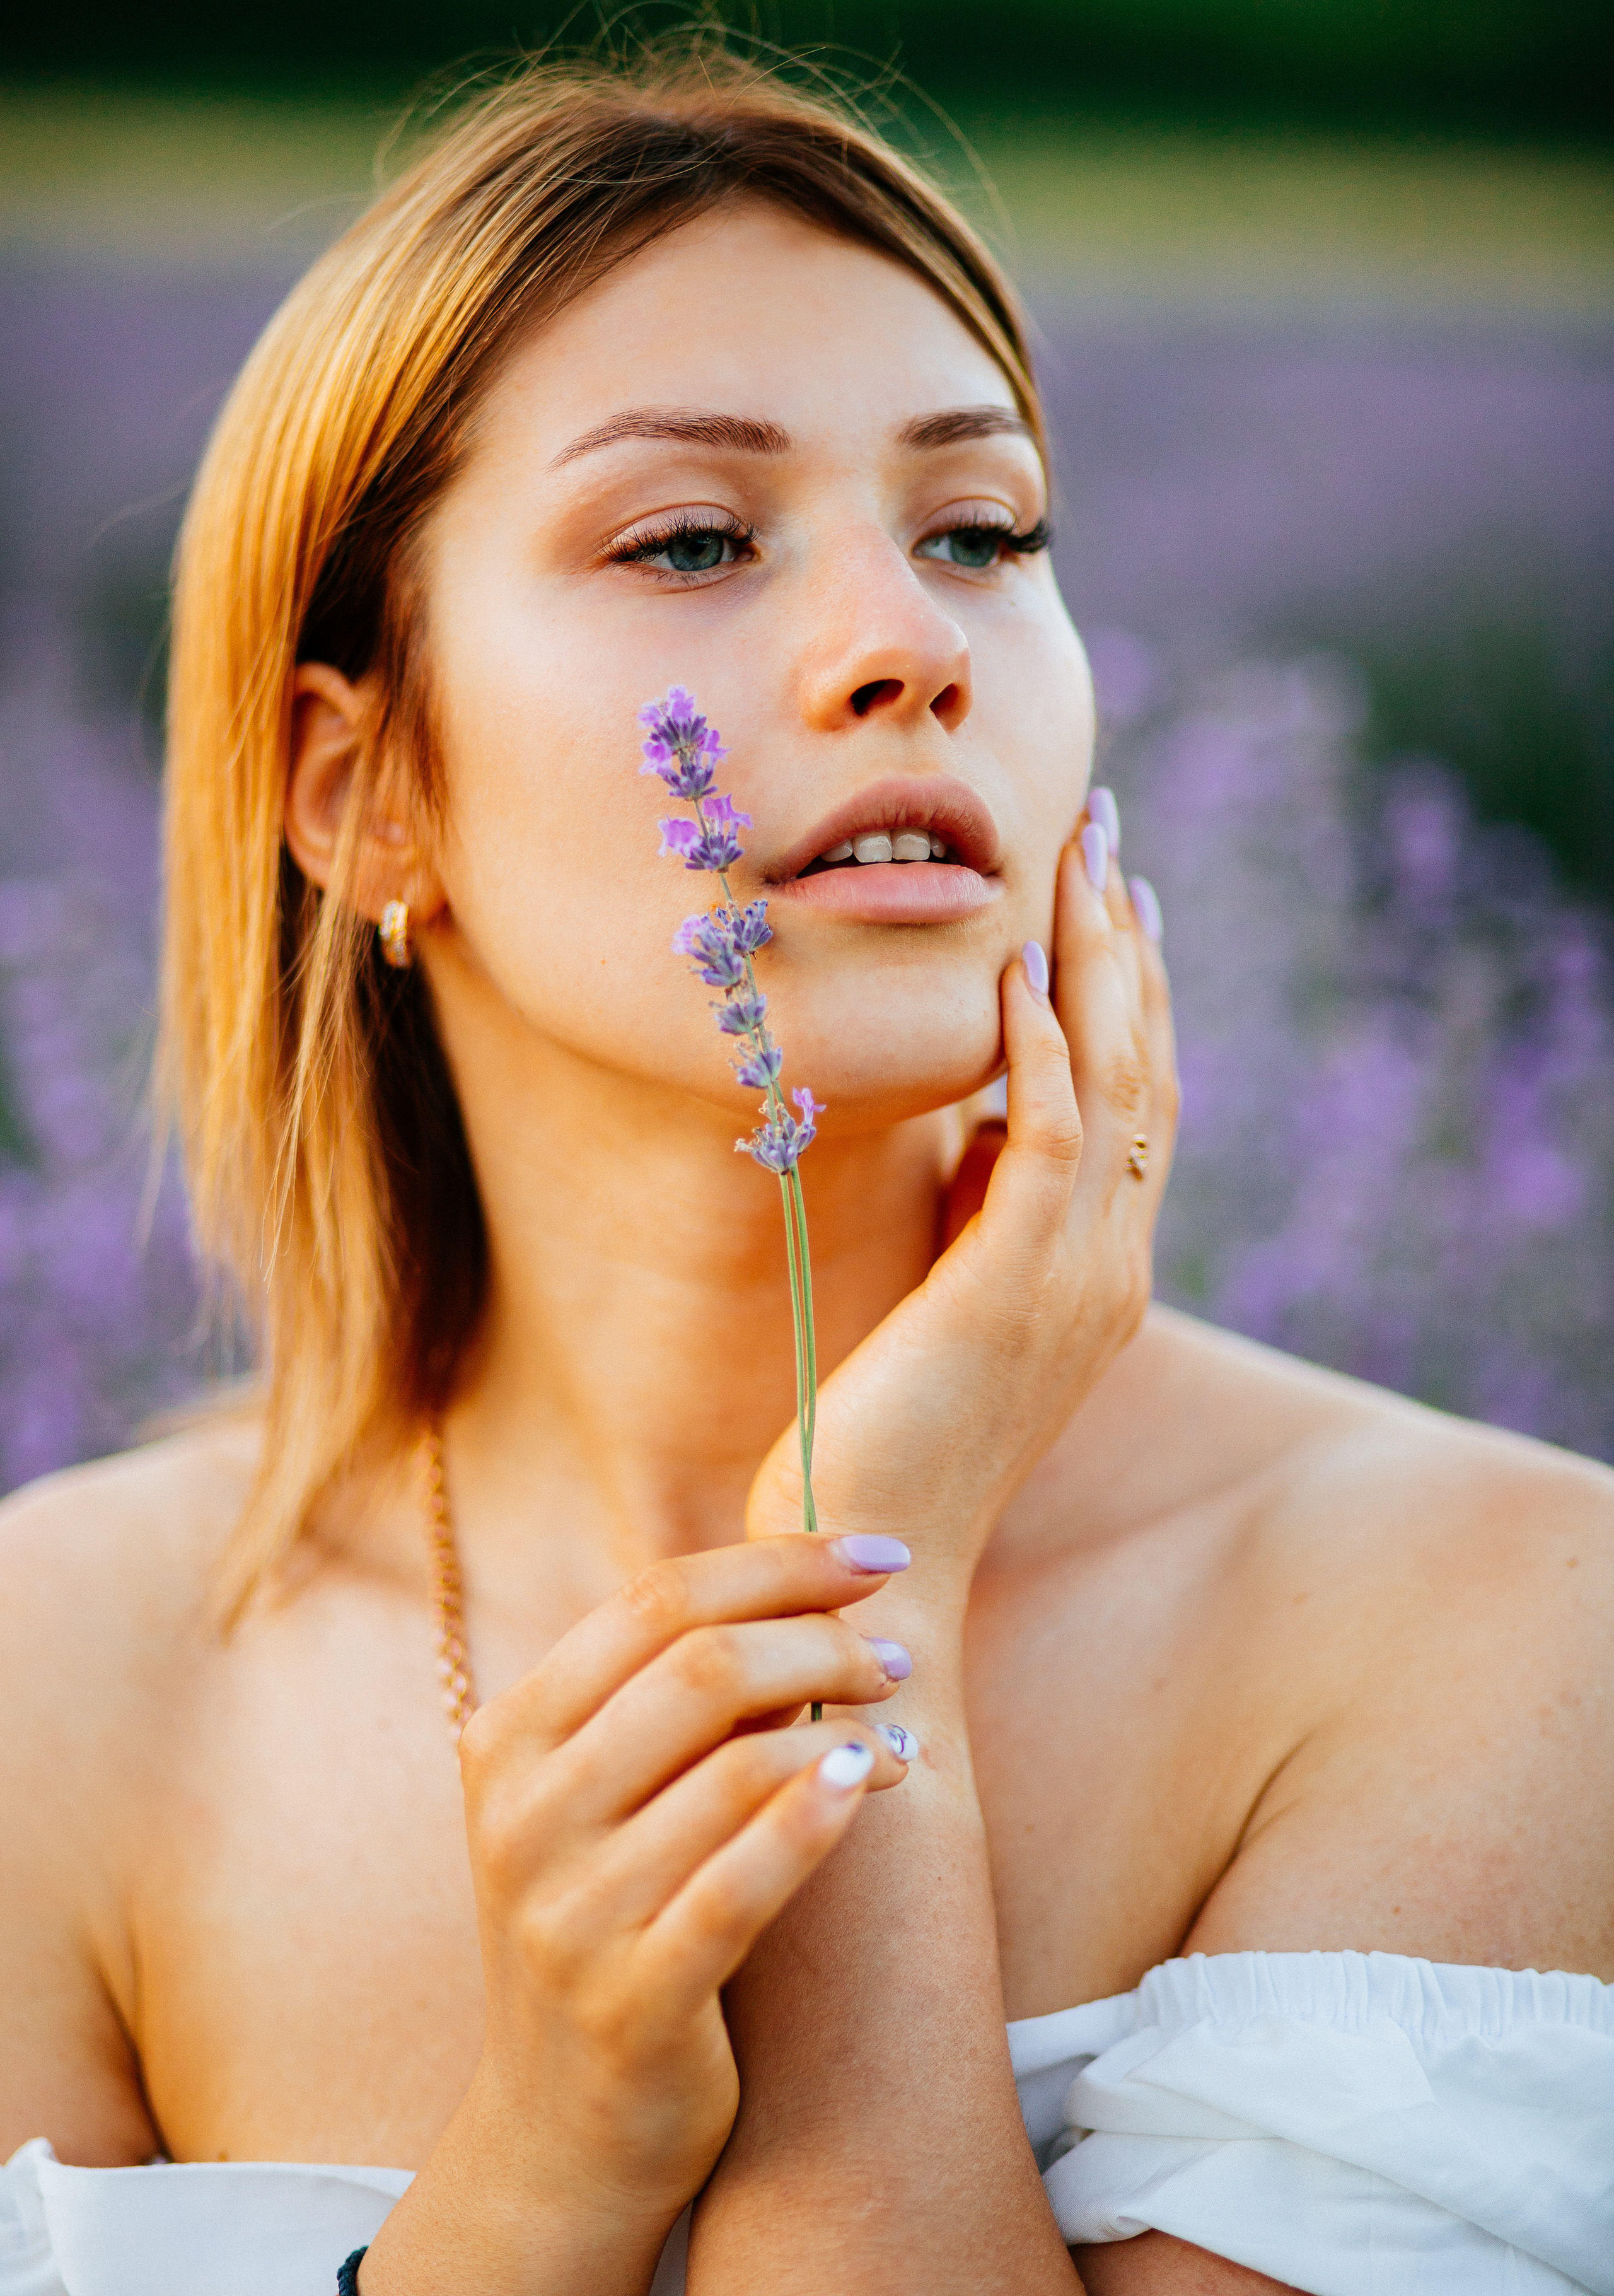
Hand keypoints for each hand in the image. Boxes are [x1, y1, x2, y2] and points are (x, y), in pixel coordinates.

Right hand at [360, 1535, 909, 2295]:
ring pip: (736, 1765)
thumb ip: (663, 1696)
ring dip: (845, 1728)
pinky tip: (877, 1780)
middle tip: (897, 1655)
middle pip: (702, 1664)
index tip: (880, 1553)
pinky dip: (821, 1817)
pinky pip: (745, 1885)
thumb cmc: (608, 1922)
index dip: (782, 1561)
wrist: (559, 2133)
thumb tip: (807, 1581)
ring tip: (904, 1737)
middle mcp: (522, 1814)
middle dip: (823, 1639)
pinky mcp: (630, 2002)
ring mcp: (567, 1912)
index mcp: (507, 1735)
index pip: (656, 1598)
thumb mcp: (598, 1798)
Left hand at [747, 821, 1175, 1595]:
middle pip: (1144, 1068)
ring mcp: (1077, 1280)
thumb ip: (977, 1219)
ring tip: (1079, 857)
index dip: (1130, 992)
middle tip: (1107, 833)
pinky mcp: (1014, 1289)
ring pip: (1114, 1081)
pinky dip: (1040, 1045)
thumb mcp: (946, 1306)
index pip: (1135, 1102)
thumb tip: (971, 1123)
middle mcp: (1109, 1267)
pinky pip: (1047, 1137)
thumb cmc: (885, 1449)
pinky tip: (1016, 966)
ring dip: (1096, 960)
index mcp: (1096, 1272)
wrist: (872, 1579)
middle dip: (1126, 943)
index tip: (1112, 895)